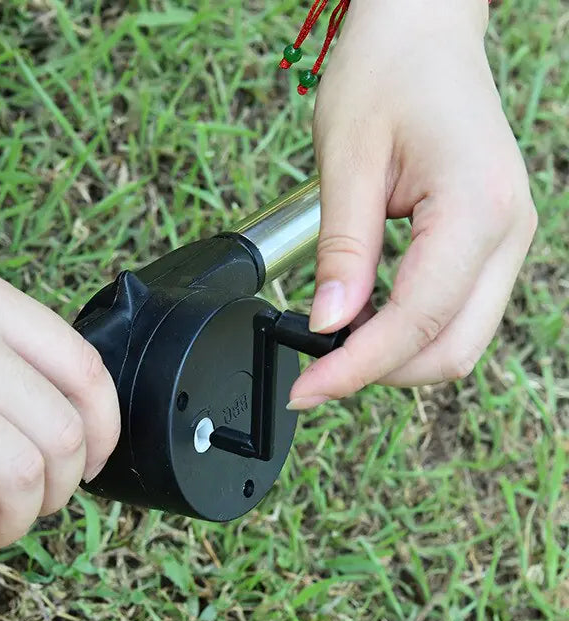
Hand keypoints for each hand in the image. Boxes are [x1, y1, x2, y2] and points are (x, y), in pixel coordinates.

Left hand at [288, 0, 537, 409]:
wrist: (423, 31)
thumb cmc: (387, 71)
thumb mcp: (347, 159)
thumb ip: (343, 250)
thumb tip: (327, 324)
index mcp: (476, 208)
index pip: (417, 321)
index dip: (357, 367)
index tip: (307, 390)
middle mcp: (508, 231)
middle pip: (451, 350)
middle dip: (380, 373)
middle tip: (315, 372)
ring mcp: (506, 239)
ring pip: (458, 340)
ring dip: (395, 357)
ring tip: (333, 346)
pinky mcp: (490, 242)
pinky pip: (455, 313)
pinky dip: (408, 332)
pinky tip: (363, 321)